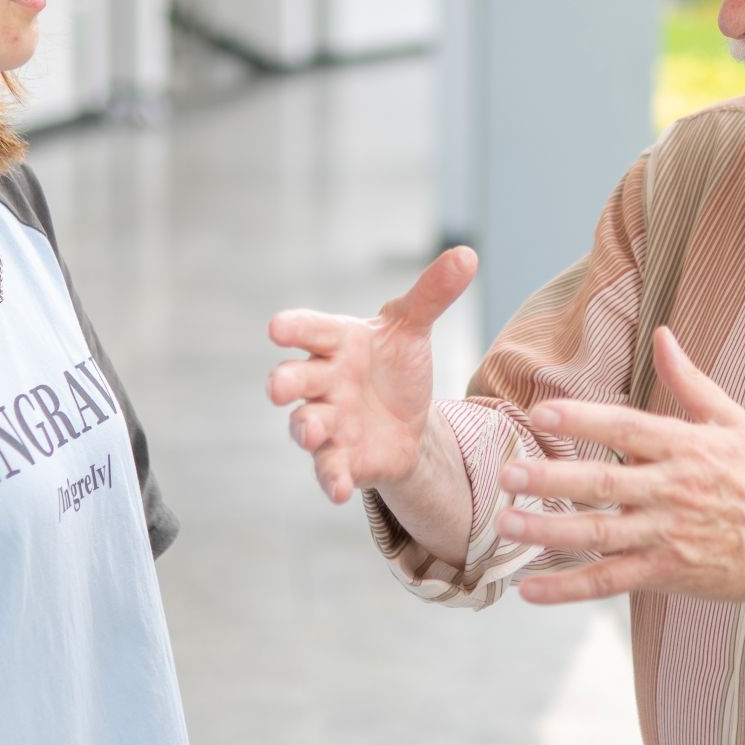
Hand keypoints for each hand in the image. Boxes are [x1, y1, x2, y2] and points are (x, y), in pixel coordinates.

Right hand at [267, 247, 476, 503]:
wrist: (407, 420)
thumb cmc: (395, 365)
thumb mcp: (414, 329)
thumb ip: (432, 294)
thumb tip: (467, 254)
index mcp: (337, 343)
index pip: (310, 330)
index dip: (293, 328)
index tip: (277, 328)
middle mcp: (323, 382)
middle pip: (296, 380)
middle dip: (286, 382)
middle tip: (279, 386)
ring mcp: (329, 423)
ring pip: (305, 425)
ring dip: (304, 428)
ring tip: (312, 431)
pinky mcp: (342, 459)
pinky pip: (329, 470)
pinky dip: (332, 479)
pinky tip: (340, 490)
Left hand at [497, 326, 744, 604]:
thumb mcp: (733, 421)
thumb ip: (689, 381)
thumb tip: (662, 334)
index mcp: (687, 448)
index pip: (627, 428)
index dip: (583, 419)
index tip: (541, 412)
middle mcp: (673, 491)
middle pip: (604, 483)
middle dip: (552, 478)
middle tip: (507, 474)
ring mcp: (668, 535)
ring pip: (600, 534)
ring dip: (550, 531)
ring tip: (507, 523)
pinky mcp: (667, 573)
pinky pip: (610, 580)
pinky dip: (569, 587)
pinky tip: (530, 588)